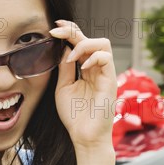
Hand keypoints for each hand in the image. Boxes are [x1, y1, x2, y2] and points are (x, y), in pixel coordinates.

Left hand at [50, 19, 116, 151]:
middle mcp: (97, 70)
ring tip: (70, 57)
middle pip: (91, 39)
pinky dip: (93, 57)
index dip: (69, 32)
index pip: (80, 44)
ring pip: (102, 43)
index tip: (53, 28)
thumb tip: (63, 47)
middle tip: (56, 31)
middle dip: (73, 31)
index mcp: (86, 70)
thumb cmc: (74, 116)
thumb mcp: (63, 88)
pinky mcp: (110, 81)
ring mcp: (105, 74)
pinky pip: (106, 58)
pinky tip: (82, 68)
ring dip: (83, 44)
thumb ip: (64, 68)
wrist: (84, 136)